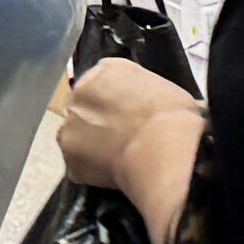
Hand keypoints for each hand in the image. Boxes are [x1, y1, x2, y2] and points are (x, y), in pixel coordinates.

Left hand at [54, 57, 206, 243]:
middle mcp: (81, 92)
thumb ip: (143, 94)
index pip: (103, 81)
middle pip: (85, 107)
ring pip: (78, 136)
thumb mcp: (165, 90)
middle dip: (99, 122)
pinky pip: (79, 165)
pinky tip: (114, 175)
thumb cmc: (174, 120)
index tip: (127, 114)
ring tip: (120, 159)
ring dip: (92, 146)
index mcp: (107, 69)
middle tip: (123, 138)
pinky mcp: (68, 158)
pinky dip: (92, 172)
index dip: (115, 101)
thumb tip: (144, 109)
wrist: (163, 151)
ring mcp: (70, 126)